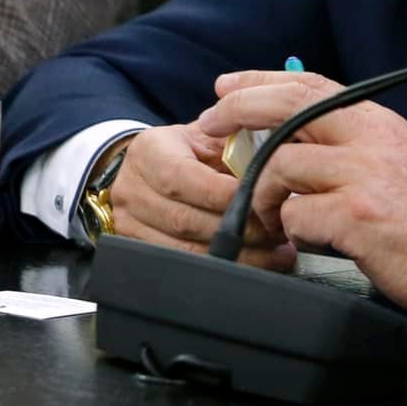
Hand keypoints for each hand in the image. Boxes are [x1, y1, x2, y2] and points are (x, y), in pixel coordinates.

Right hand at [108, 123, 294, 271]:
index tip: (261, 203)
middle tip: (278, 233)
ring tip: (274, 254)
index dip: (222, 195)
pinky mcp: (137, 251)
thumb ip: (233, 147)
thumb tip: (272, 166)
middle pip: (184, 220)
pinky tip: (252, 264)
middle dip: (237, 231)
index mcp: (148, 152)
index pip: (182, 178)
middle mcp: (131, 189)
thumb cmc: (187, 151)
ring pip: (184, 251)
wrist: (149, 170)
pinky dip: (221, 269)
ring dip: (236, 257)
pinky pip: (183, 267)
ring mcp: (129, 224)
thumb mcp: (207, 136)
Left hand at [196, 69, 406, 314]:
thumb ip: (345, 138)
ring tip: (271, 215)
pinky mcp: (354, 216)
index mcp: (374, 120)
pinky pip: (295, 216)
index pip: (306, 84)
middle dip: (237, 111)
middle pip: (285, 108)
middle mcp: (367, 138)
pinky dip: (290, 229)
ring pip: (280, 165)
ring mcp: (360, 176)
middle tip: (209, 125)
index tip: (225, 87)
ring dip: (263, 192)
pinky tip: (303, 238)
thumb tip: (285, 130)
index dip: (258, 81)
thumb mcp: (392, 153)